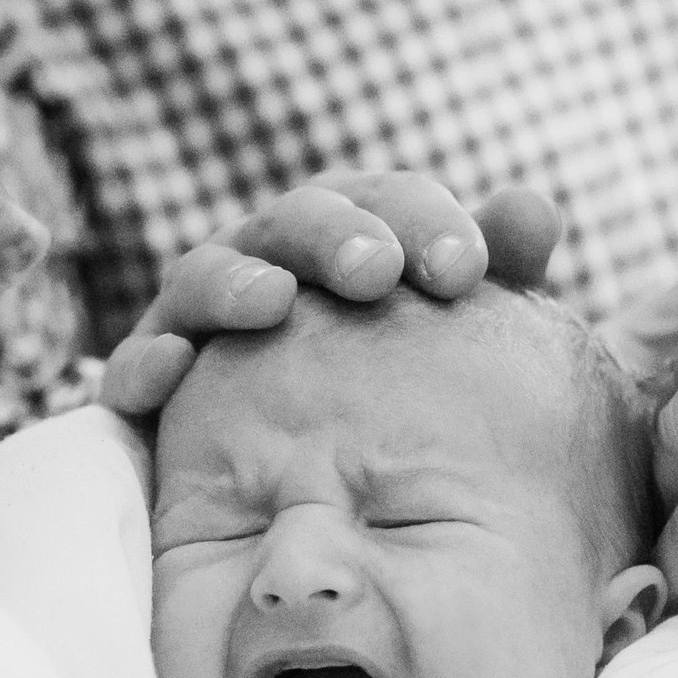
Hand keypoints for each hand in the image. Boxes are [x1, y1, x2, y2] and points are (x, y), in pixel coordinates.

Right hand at [100, 174, 561, 414]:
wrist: (299, 474)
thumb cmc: (393, 382)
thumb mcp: (448, 325)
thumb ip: (492, 266)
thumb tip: (536, 209)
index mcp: (355, 234)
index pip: (390, 203)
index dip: (426, 222)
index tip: (467, 270)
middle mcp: (274, 256)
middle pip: (298, 220)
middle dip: (336, 236)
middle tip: (377, 271)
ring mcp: (204, 311)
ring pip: (210, 274)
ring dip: (236, 281)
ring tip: (272, 301)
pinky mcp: (152, 373)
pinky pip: (140, 362)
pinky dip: (148, 361)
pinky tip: (169, 374)